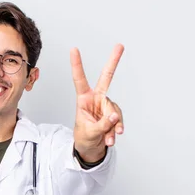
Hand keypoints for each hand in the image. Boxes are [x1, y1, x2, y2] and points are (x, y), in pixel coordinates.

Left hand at [71, 44, 124, 161]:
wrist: (91, 149)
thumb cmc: (84, 138)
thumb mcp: (89, 132)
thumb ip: (102, 124)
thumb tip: (115, 116)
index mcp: (83, 99)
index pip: (79, 79)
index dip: (77, 65)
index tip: (74, 49)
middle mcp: (96, 99)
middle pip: (107, 78)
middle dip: (113, 62)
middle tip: (120, 45)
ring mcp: (106, 106)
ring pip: (114, 111)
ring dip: (112, 126)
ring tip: (108, 138)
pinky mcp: (114, 114)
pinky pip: (118, 120)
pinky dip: (116, 130)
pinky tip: (112, 138)